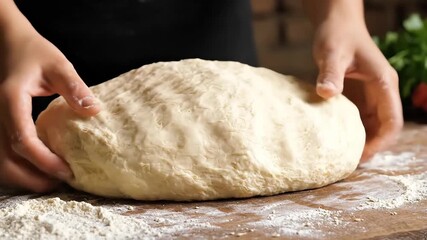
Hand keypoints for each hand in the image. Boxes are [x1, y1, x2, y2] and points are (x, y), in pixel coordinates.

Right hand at [0, 30, 100, 191]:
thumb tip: (94, 111)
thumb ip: (74, 88)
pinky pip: (1, 153)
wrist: (7, 43)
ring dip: (23, 176)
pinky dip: (17, 167)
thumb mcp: (58, 65)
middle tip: (61, 183)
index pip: (22, 140)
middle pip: (5, 160)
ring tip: (51, 180)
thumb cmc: (33, 52)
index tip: (67, 171)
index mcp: (10, 101)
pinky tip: (38, 166)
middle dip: (32, 178)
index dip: (43, 160)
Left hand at [312, 18, 402, 161]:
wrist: (337, 24)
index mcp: (384, 83)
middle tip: (348, 162)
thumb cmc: (337, 35)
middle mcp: (382, 91)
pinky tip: (336, 140)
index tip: (362, 156)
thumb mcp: (332, 53)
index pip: (392, 120)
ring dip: (361, 141)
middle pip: (385, 127)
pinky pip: (360, 118)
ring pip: (373, 125)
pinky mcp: (359, 95)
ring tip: (342, 157)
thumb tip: (326, 93)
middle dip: (371, 146)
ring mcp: (371, 94)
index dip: (381, 142)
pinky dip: (352, 131)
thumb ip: (330, 73)